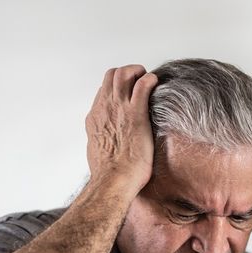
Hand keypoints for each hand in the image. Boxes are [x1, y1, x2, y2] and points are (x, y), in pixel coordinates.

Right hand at [85, 65, 157, 192]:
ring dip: (138, 71)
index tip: (127, 93)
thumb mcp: (97, 152)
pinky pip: (143, 85)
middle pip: (111, 76)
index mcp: (95, 118)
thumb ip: (102, 141)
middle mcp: (105, 109)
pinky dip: (150, 79)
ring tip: (148, 78)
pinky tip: (156, 83)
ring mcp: (119, 109)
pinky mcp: (136, 114)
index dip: (116, 88)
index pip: (103, 91)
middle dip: (127, 73)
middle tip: (139, 79)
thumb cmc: (108, 174)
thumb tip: (107, 144)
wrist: (113, 180)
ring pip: (124, 74)